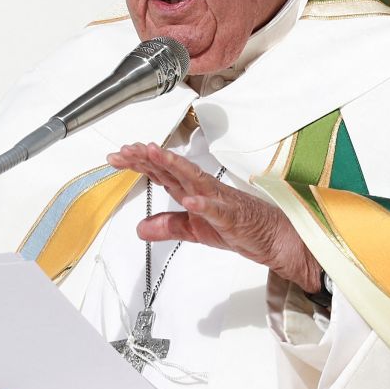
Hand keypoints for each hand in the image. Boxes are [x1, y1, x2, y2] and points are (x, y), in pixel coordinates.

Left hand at [106, 143, 321, 292]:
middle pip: (171, 169)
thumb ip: (167, 226)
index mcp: (192, 191)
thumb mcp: (193, 231)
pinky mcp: (232, 217)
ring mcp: (218, 200)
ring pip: (192, 179)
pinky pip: (217, 210)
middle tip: (126, 149)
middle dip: (148, 157)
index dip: (138, 163)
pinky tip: (191, 200)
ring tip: (154, 154)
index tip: (116, 156)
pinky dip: (204, 204)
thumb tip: (140, 228)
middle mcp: (203, 189)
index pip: (160, 172)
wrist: (272, 239)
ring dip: (173, 166)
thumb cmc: (238, 227)